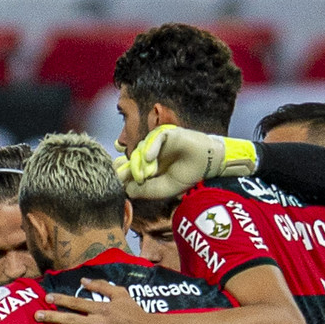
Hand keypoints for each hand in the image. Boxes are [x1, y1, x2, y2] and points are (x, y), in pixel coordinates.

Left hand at [39, 280, 157, 323]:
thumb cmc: (135, 312)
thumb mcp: (121, 293)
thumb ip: (102, 286)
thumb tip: (83, 280)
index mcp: (101, 308)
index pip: (76, 303)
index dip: (61, 301)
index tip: (47, 299)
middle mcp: (98, 322)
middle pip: (71, 319)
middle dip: (52, 317)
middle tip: (36, 316)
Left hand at [116, 126, 257, 199]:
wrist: (207, 165)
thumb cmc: (186, 175)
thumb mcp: (162, 189)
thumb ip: (143, 190)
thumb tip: (125, 190)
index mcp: (146, 165)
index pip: (127, 166)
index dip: (120, 172)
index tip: (117, 180)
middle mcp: (149, 152)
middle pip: (131, 158)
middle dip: (129, 169)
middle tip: (135, 179)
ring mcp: (157, 143)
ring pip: (141, 148)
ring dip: (142, 162)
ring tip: (149, 174)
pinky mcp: (167, 134)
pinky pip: (155, 138)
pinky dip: (150, 148)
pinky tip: (149, 159)